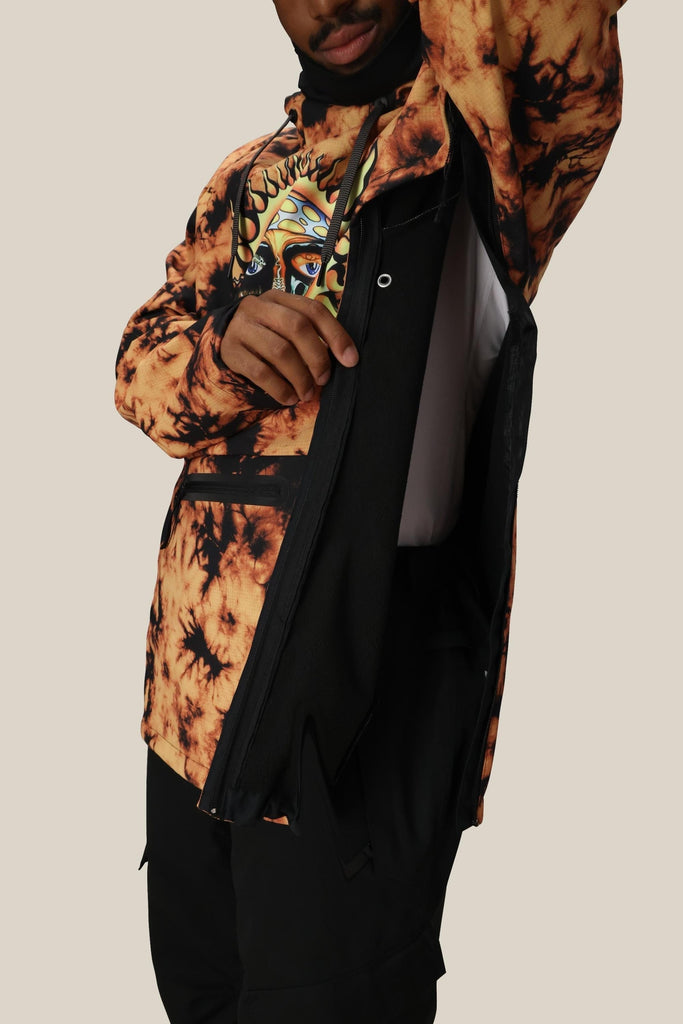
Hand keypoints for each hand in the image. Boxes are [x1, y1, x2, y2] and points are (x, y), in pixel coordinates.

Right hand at [220, 292, 358, 405]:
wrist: (222, 342)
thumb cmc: (265, 337)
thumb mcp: (284, 328)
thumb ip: (310, 336)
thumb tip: (344, 359)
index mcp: (278, 298)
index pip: (313, 310)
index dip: (336, 335)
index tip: (351, 360)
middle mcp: (258, 307)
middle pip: (297, 327)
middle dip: (317, 358)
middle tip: (324, 380)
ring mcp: (241, 327)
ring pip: (280, 351)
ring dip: (300, 378)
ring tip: (307, 394)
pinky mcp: (230, 351)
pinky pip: (260, 372)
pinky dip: (280, 389)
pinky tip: (289, 398)